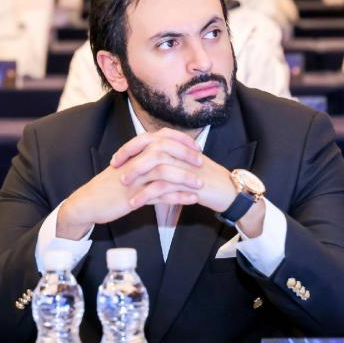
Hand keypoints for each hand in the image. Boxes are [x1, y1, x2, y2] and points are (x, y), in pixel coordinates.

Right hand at [57, 128, 201, 238]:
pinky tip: (191, 199)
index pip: (161, 137)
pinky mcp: (133, 197)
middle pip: (164, 150)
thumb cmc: (109, 186)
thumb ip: (144, 161)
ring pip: (163, 173)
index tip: (196, 147)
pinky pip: (159, 195)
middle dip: (186, 156)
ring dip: (185, 178)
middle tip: (202, 163)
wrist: (87, 203)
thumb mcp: (127, 168)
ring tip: (200, 184)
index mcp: (134, 152)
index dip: (181, 141)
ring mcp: (134, 179)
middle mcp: (134, 162)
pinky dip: (178, 197)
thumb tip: (167, 157)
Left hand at [114, 129, 236, 211]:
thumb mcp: (185, 165)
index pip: (150, 138)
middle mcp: (180, 152)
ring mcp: (184, 166)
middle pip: (149, 147)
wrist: (228, 191)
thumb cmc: (205, 179)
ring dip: (135, 176)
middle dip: (129, 157)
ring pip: (154, 165)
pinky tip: (134, 203)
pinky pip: (162, 187)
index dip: (131, 147)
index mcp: (178, 146)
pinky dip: (145, 195)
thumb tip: (145, 160)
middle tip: (115, 169)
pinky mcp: (188, 183)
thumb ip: (168, 159)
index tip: (117, 158)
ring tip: (123, 187)